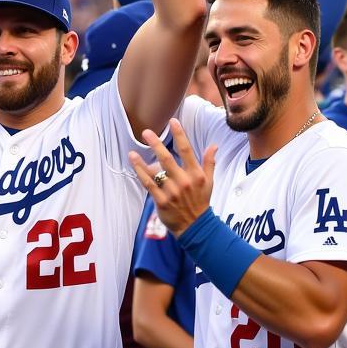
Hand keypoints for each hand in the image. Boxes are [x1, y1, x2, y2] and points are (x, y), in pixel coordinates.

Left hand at [129, 119, 216, 235]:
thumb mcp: (209, 182)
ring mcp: (172, 192)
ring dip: (143, 161)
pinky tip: (134, 162)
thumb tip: (213, 145)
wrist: (195, 226)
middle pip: (167, 159)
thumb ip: (209, 162)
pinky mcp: (162, 201)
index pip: (187, 151)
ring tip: (133, 151)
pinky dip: (140, 173)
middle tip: (146, 132)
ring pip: (155, 172)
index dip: (180, 135)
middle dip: (156, 144)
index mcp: (196, 174)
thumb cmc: (201, 201)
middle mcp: (184, 181)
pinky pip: (148, 184)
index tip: (173, 121)